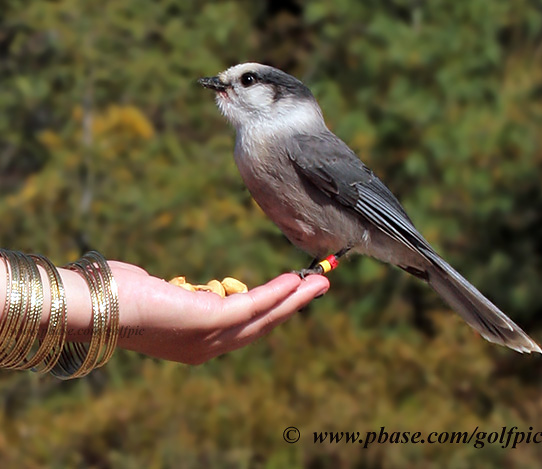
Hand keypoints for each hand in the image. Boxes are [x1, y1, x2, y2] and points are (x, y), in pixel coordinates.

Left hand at [109, 261, 329, 364]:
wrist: (91, 304)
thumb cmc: (116, 295)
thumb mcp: (159, 297)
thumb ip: (181, 296)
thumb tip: (186, 288)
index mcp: (195, 343)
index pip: (241, 328)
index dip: (270, 312)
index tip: (289, 294)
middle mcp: (206, 347)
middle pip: (260, 326)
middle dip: (292, 307)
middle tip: (318, 287)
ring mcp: (209, 338)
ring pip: (263, 318)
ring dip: (293, 299)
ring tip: (318, 282)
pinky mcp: (209, 321)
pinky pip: (252, 305)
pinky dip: (276, 293)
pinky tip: (293, 280)